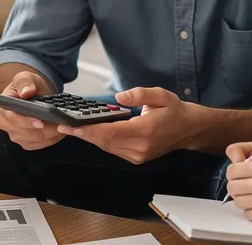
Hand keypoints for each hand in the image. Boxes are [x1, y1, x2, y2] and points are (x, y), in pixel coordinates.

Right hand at [0, 71, 62, 150]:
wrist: (33, 94)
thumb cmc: (28, 86)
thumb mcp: (26, 77)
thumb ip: (24, 82)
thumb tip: (26, 92)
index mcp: (4, 108)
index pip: (13, 118)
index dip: (27, 122)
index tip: (41, 122)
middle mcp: (6, 124)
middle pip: (26, 132)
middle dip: (45, 128)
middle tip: (60, 123)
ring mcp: (15, 135)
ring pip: (35, 139)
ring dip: (51, 134)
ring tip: (63, 125)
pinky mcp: (25, 142)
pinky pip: (40, 144)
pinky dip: (52, 139)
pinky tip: (60, 131)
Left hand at [56, 87, 198, 163]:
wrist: (188, 129)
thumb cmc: (174, 111)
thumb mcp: (160, 95)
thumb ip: (139, 94)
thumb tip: (119, 97)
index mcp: (145, 131)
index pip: (111, 132)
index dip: (89, 130)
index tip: (72, 126)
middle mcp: (140, 147)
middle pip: (104, 142)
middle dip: (82, 134)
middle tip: (63, 126)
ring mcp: (138, 155)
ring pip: (107, 147)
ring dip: (89, 138)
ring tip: (71, 128)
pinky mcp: (136, 157)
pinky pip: (113, 149)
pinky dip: (100, 141)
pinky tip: (90, 132)